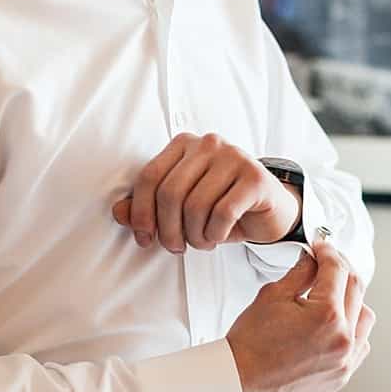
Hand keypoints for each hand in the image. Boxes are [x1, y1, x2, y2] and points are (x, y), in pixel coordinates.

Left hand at [111, 132, 298, 250]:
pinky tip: (218, 238)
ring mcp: (234, 157)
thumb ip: (151, 207)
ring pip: (196, 206)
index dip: (141, 212)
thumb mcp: (184, 206)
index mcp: (184, 144)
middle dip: (169, 230)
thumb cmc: (225, 206)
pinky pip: (223, 213)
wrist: (271, 209)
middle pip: (170, 193)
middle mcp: (208, 143)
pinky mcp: (255, 178)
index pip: (150, 176)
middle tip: (176, 248)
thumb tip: (119, 214)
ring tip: (202, 243)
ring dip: (195, 236)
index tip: (144, 238)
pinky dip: (216, 234)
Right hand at [226, 242, 373, 391]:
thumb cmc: (251, 344)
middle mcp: (343, 339)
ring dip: (351, 300)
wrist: (241, 382)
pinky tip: (333, 324)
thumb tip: (313, 260)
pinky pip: (360, 344)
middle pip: (356, 289)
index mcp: (327, 316)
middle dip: (341, 270)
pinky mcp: (342, 375)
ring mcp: (345, 360)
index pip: (338, 270)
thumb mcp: (273, 296)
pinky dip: (352, 329)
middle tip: (326, 263)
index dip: (329, 251)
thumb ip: (300, 273)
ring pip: (364, 317)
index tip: (322, 247)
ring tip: (330, 295)